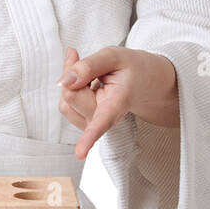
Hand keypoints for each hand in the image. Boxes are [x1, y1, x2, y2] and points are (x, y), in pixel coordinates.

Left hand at [57, 45, 179, 159]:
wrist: (145, 81)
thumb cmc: (132, 69)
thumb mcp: (114, 56)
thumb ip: (89, 65)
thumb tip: (65, 81)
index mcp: (118, 103)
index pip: (103, 121)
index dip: (90, 137)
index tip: (80, 154)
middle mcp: (105, 118)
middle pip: (72, 97)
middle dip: (70, 74)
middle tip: (76, 55)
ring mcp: (93, 122)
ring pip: (66, 102)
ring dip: (68, 82)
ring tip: (85, 70)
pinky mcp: (84, 121)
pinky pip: (66, 104)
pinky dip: (68, 87)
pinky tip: (82, 79)